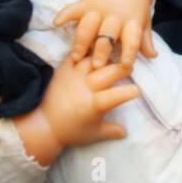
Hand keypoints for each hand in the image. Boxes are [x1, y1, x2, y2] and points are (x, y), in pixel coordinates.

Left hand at [16, 53, 139, 162]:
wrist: (44, 125)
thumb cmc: (71, 131)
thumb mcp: (94, 135)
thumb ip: (112, 131)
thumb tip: (127, 131)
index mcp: (94, 105)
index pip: (114, 97)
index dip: (127, 93)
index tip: (136, 91)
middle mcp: (86, 88)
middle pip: (108, 72)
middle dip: (122, 68)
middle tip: (129, 67)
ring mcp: (74, 76)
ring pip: (94, 59)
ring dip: (106, 57)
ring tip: (113, 57)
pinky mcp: (64, 70)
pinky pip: (76, 54)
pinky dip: (86, 50)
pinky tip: (94, 48)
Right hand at [54, 0, 156, 67]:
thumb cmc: (136, 5)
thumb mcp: (144, 21)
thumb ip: (144, 40)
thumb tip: (152, 56)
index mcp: (132, 22)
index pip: (133, 39)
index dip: (130, 53)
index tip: (126, 67)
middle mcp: (115, 15)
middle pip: (107, 35)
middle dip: (102, 51)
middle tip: (96, 67)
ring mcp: (99, 8)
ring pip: (88, 26)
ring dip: (82, 41)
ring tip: (76, 57)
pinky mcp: (86, 1)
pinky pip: (74, 8)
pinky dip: (65, 14)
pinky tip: (57, 23)